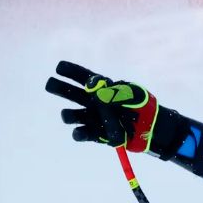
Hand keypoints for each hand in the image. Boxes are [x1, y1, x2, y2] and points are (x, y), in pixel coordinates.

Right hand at [45, 61, 178, 153]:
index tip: (59, 67)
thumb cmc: (143, 106)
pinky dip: (78, 133)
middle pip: (71, 94)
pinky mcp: (96, 134)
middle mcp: (94, 103)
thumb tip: (96, 89)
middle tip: (50, 84)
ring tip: (68, 114)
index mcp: (103, 89)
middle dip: (59, 88)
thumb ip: (116, 91)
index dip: (70, 71)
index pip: (83, 78)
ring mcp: (93, 118)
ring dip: (68, 114)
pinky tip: (79, 131)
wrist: (151, 128)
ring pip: (72, 115)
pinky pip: (81, 134)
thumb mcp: (134, 94)